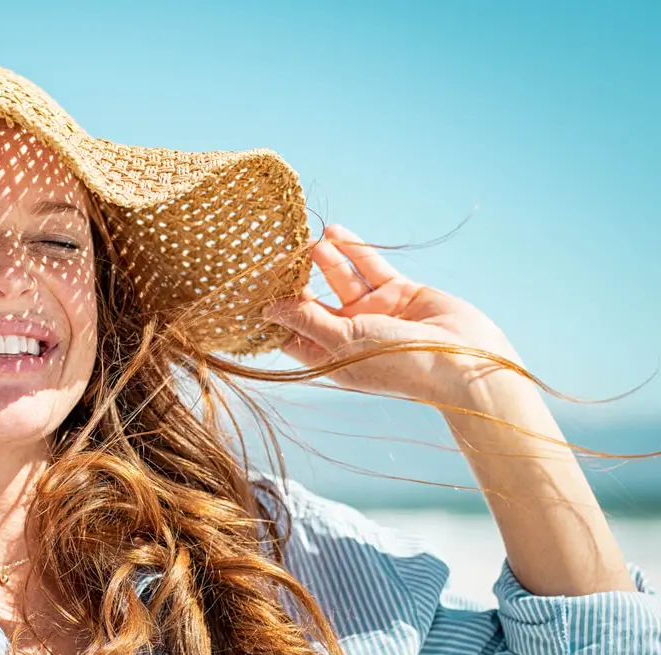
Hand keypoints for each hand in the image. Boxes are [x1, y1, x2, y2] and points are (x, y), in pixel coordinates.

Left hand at [265, 224, 522, 406]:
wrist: (462, 360)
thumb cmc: (397, 362)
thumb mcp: (342, 340)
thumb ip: (306, 320)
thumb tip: (268, 308)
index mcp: (331, 357)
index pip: (292, 332)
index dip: (274, 311)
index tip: (251, 287)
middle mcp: (350, 335)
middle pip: (314, 302)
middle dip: (296, 280)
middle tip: (275, 254)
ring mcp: (375, 313)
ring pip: (341, 280)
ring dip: (324, 260)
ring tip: (305, 241)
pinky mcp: (398, 292)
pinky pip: (370, 268)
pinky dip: (353, 250)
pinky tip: (334, 233)